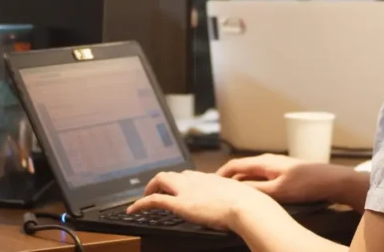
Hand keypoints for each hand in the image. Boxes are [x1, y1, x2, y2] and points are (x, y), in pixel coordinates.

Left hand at [126, 171, 279, 231]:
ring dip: (151, 187)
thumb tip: (245, 207)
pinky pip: (153, 200)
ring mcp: (187, 190)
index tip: (179, 186)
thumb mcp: (243, 198)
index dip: (182, 180)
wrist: (247, 207)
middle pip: (174, 174)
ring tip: (144, 197)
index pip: (191, 175)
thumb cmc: (250, 205)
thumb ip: (237, 199)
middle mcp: (197, 180)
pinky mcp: (180, 203)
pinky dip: (140, 203)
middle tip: (157, 190)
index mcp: (212, 179)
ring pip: (161, 180)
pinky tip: (133, 209)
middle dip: (163, 181)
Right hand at [216, 154, 344, 203]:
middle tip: (218, 191)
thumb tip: (236, 188)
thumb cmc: (306, 184)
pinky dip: (253, 183)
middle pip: (243, 168)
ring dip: (241, 181)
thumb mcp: (278, 190)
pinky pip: (262, 176)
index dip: (221, 173)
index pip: (235, 164)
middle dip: (229, 178)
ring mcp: (277, 165)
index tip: (210, 182)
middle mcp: (268, 160)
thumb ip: (256, 189)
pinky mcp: (284, 172)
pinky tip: (254, 194)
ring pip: (252, 173)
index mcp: (264, 162)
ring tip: (233, 194)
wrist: (331, 180)